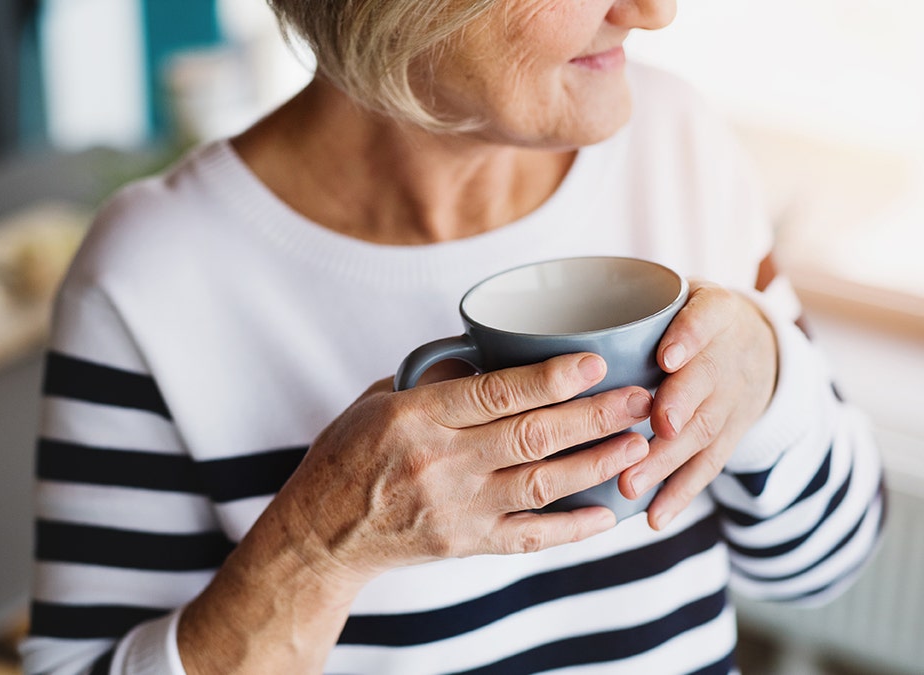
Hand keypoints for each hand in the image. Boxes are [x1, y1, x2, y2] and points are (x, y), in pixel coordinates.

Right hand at [267, 352, 652, 586]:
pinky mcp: (463, 543)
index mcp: (415, 417)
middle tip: (640, 398)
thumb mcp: (377, 401)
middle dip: (594, 415)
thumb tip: (492, 354)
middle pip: (531, 435)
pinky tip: (607, 514)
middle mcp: (439, 462)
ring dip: (595, 463)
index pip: (495, 393)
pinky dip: (572, 528)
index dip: (550, 377)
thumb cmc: (348, 455)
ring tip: (637, 444)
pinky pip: (529, 537)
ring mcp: (454, 507)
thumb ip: (435, 381)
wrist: (321, 532)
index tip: (595, 362)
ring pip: (541, 484)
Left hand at [618, 282, 777, 529]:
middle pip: (706, 382)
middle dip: (678, 407)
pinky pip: (707, 468)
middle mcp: (728, 356)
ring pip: (703, 431)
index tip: (667, 357)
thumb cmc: (683, 318)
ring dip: (667, 461)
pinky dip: (680, 495)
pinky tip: (654, 517)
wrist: (757, 345)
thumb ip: (624, 305)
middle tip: (651, 428)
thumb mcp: (671, 295)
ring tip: (632, 484)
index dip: (689, 337)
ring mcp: (734, 399)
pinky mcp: (730, 436)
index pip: (706, 318)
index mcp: (711, 311)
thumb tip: (525, 328)